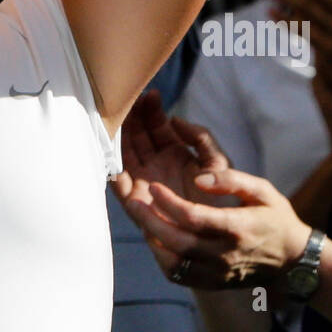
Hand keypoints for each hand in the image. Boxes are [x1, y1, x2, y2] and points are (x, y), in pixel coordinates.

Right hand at [113, 90, 232, 211]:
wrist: (220, 237)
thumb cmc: (223, 199)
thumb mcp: (217, 161)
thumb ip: (201, 137)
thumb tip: (175, 118)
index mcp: (175, 153)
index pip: (157, 126)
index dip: (151, 110)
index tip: (149, 94)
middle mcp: (156, 165)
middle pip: (137, 135)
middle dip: (131, 117)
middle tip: (127, 97)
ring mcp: (144, 182)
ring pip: (125, 152)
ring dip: (119, 134)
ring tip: (117, 114)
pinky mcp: (136, 202)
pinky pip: (118, 182)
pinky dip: (112, 166)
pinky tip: (109, 148)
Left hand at [124, 161, 311, 289]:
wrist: (293, 262)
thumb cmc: (276, 219)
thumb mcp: (262, 190)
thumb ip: (230, 179)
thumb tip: (198, 176)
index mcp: (237, 228)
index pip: (194, 217)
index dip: (169, 202)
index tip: (154, 187)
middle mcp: (225, 254)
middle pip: (178, 242)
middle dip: (151, 221)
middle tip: (134, 202)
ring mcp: (218, 274)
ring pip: (175, 264)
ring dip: (154, 242)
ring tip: (142, 220)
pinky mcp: (213, 284)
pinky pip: (180, 276)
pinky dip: (162, 260)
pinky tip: (156, 241)